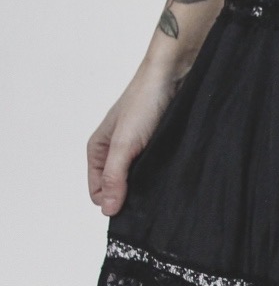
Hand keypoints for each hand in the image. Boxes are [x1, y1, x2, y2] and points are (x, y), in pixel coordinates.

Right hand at [86, 59, 181, 216]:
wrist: (173, 76)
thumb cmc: (144, 102)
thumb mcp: (124, 144)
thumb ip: (114, 176)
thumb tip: (107, 209)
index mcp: (98, 150)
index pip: (98, 191)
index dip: (111, 202)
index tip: (131, 209)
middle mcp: (116, 152)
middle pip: (119, 188)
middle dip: (131, 197)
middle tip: (151, 201)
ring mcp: (138, 150)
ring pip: (140, 181)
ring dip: (149, 188)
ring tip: (163, 189)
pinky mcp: (159, 147)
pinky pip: (158, 171)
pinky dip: (163, 177)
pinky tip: (173, 179)